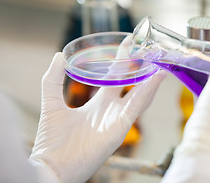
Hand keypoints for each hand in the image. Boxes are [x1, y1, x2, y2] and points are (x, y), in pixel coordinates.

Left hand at [29, 52, 165, 182]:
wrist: (50, 167)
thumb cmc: (52, 142)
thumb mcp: (52, 103)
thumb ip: (53, 80)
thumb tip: (59, 56)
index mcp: (100, 103)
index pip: (117, 77)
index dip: (123, 61)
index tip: (128, 42)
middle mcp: (112, 109)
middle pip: (132, 83)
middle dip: (140, 65)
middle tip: (147, 46)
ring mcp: (118, 119)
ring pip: (140, 94)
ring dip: (151, 77)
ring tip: (158, 59)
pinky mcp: (120, 128)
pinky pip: (136, 107)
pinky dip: (148, 91)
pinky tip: (155, 77)